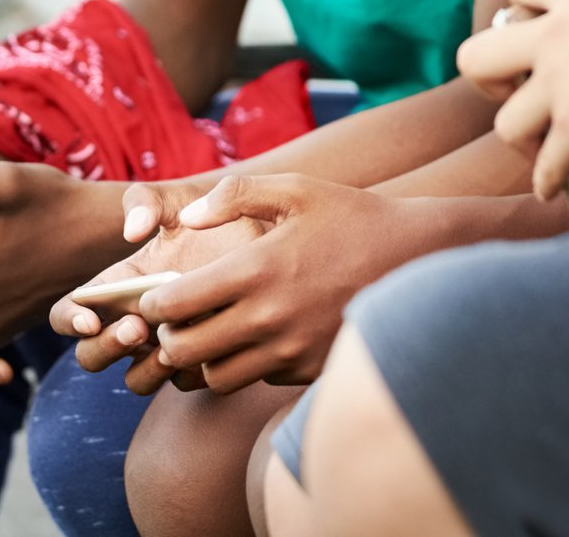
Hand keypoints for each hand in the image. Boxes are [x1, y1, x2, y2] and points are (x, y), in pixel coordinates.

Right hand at [50, 177, 256, 394]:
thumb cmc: (215, 217)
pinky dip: (187, 374)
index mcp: (117, 284)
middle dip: (106, 346)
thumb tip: (130, 232)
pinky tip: (209, 350)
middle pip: (92, 354)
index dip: (69, 320)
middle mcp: (135, 319)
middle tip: (138, 327)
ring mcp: (166, 344)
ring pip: (135, 379)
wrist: (268, 236)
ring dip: (144, 368)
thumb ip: (147, 201)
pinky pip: (182, 385)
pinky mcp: (201, 360)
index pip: (70, 312)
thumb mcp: (179, 200)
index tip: (90, 317)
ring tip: (170, 343)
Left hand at [131, 175, 428, 394]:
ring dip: (203, 359)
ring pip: (215, 378)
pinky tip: (256, 338)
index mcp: (256, 269)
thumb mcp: (296, 188)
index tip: (153, 295)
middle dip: (168, 337)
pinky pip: (257, 380)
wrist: (417, 257)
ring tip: (211, 332)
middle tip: (175, 320)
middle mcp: (268, 318)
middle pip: (184, 352)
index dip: (151, 302)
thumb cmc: (351, 216)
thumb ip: (234, 194)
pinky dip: (246, 365)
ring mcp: (290, 349)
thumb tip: (187, 218)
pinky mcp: (309, 370)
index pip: (173, 304)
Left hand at [458, 0, 568, 198]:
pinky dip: (548, 183)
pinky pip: (545, 167)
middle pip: (473, 56)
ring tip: (541, 146)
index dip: (512, 4)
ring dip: (522, 139)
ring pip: (504, 124)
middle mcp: (555, 38)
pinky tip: (556, 188)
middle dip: (486, 80)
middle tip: (511, 90)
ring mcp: (561, 85)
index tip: (528, 26)